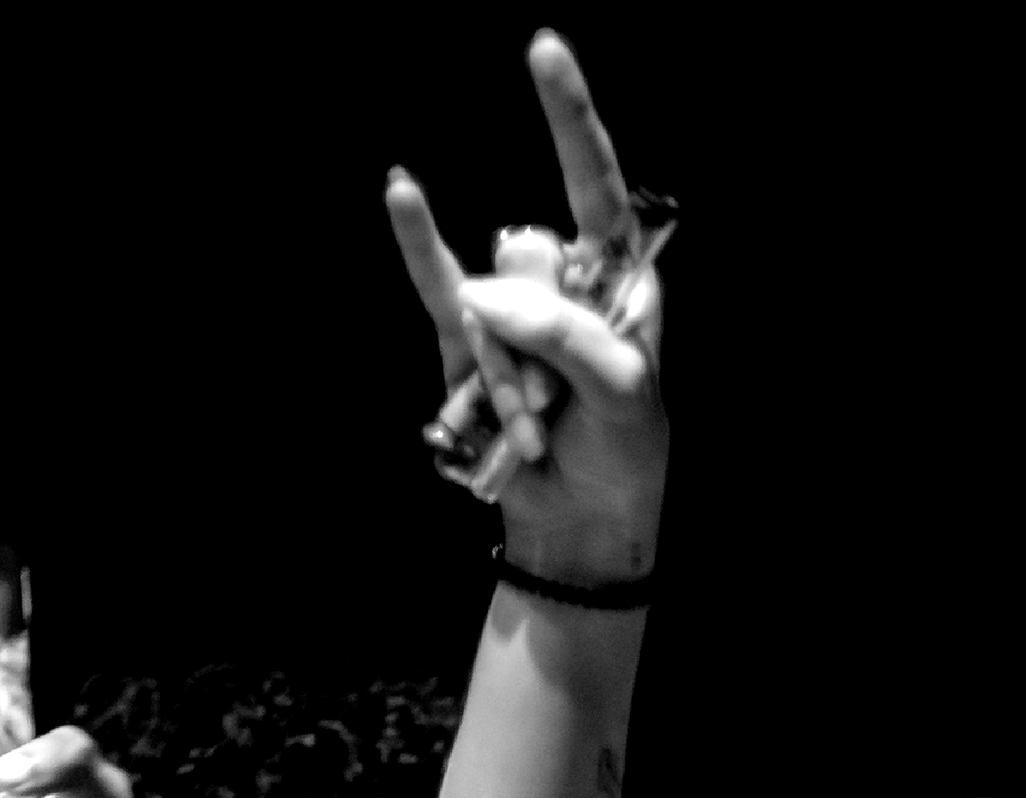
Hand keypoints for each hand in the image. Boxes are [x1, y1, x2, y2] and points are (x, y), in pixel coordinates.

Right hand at [388, 33, 668, 585]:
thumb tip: (484, 296)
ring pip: (488, 308)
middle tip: (563, 410)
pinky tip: (403, 192)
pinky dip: (418, 246)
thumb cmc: (621, 451)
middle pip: (532, 260)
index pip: (596, 184)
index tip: (543, 49)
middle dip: (542, 342)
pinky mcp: (463, 343)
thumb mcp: (622, 395)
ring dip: (509, 384)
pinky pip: (437, 290)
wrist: (579, 521)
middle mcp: (560, 279)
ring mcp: (508, 308)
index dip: (571, 120)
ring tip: (535, 433)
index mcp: (619, 278)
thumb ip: (567, 338)